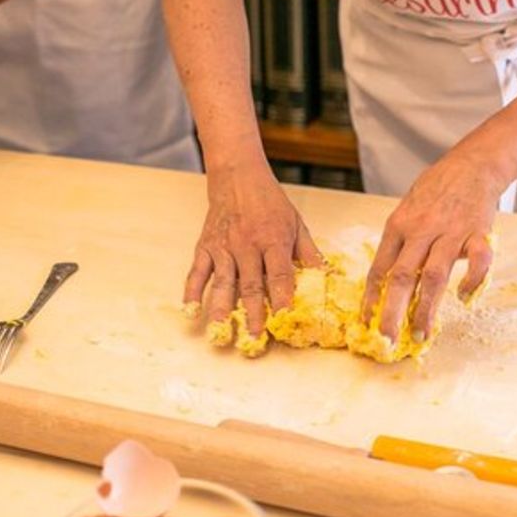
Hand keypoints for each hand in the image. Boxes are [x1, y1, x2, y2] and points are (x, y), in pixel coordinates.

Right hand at [185, 161, 321, 336]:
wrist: (237, 176)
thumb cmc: (270, 201)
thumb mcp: (297, 223)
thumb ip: (310, 253)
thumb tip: (325, 278)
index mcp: (273, 240)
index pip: (279, 274)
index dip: (282, 298)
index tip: (285, 320)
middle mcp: (247, 245)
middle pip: (250, 285)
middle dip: (252, 315)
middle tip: (254, 341)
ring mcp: (223, 247)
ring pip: (222, 284)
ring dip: (221, 311)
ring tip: (221, 334)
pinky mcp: (205, 247)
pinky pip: (197, 273)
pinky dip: (192, 292)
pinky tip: (191, 311)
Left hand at [362, 148, 503, 340]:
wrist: (473, 164)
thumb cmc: (437, 189)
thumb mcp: (407, 209)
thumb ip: (399, 243)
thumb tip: (387, 280)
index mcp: (398, 226)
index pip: (379, 269)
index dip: (371, 299)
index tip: (366, 323)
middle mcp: (421, 230)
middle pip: (401, 277)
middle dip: (391, 312)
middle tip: (386, 339)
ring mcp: (450, 232)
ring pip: (434, 276)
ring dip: (426, 308)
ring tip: (421, 332)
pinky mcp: (478, 233)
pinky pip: (477, 262)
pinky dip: (471, 282)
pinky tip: (464, 298)